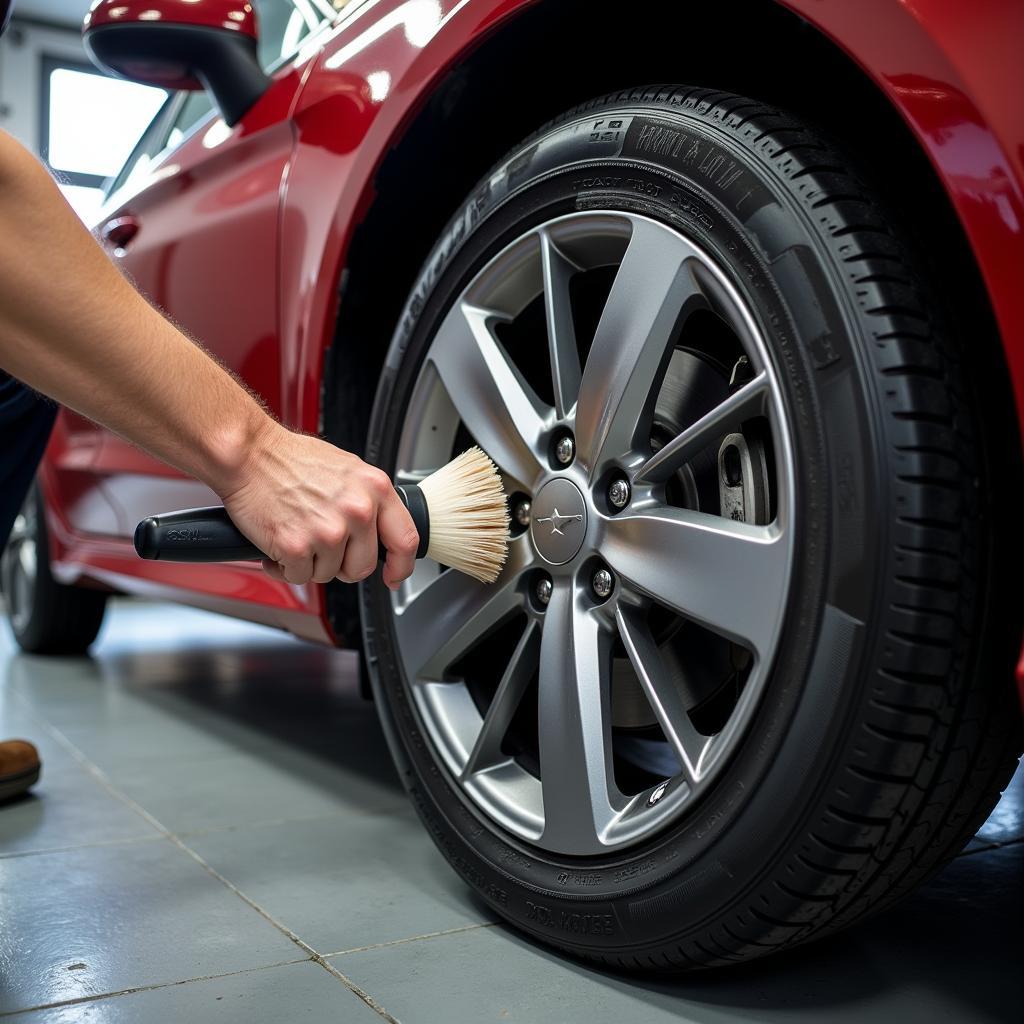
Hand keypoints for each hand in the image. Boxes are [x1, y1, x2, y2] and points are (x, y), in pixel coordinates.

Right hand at [218, 423, 417, 588]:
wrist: (249, 454)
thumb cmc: (290, 459)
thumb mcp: (347, 470)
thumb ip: (368, 500)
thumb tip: (379, 530)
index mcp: (375, 489)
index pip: (406, 540)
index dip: (401, 566)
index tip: (394, 576)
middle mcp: (358, 510)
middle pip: (363, 566)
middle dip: (342, 566)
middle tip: (323, 550)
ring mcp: (329, 531)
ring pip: (329, 574)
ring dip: (310, 563)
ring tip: (296, 535)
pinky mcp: (298, 546)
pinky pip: (299, 577)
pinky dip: (286, 568)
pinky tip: (279, 545)